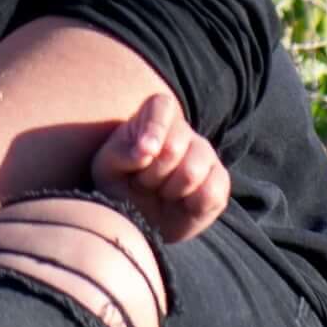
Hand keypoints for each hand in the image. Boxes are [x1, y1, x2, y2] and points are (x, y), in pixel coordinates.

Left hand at [97, 87, 227, 244]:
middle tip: (142, 183)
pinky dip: (189, 205)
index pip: (161, 106)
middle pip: (173, 147)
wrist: (139, 220)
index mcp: (153, 118)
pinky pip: (210, 193)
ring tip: (160, 193)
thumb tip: (146, 149)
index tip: (145, 152)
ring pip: (192, 171)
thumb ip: (120, 152)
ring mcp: (206, 155)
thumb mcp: (106, 170)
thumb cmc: (120, 186)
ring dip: (168, 190)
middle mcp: (184, 132)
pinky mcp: (220, 182)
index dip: (155, 127)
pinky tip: (180, 204)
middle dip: (151, 174)